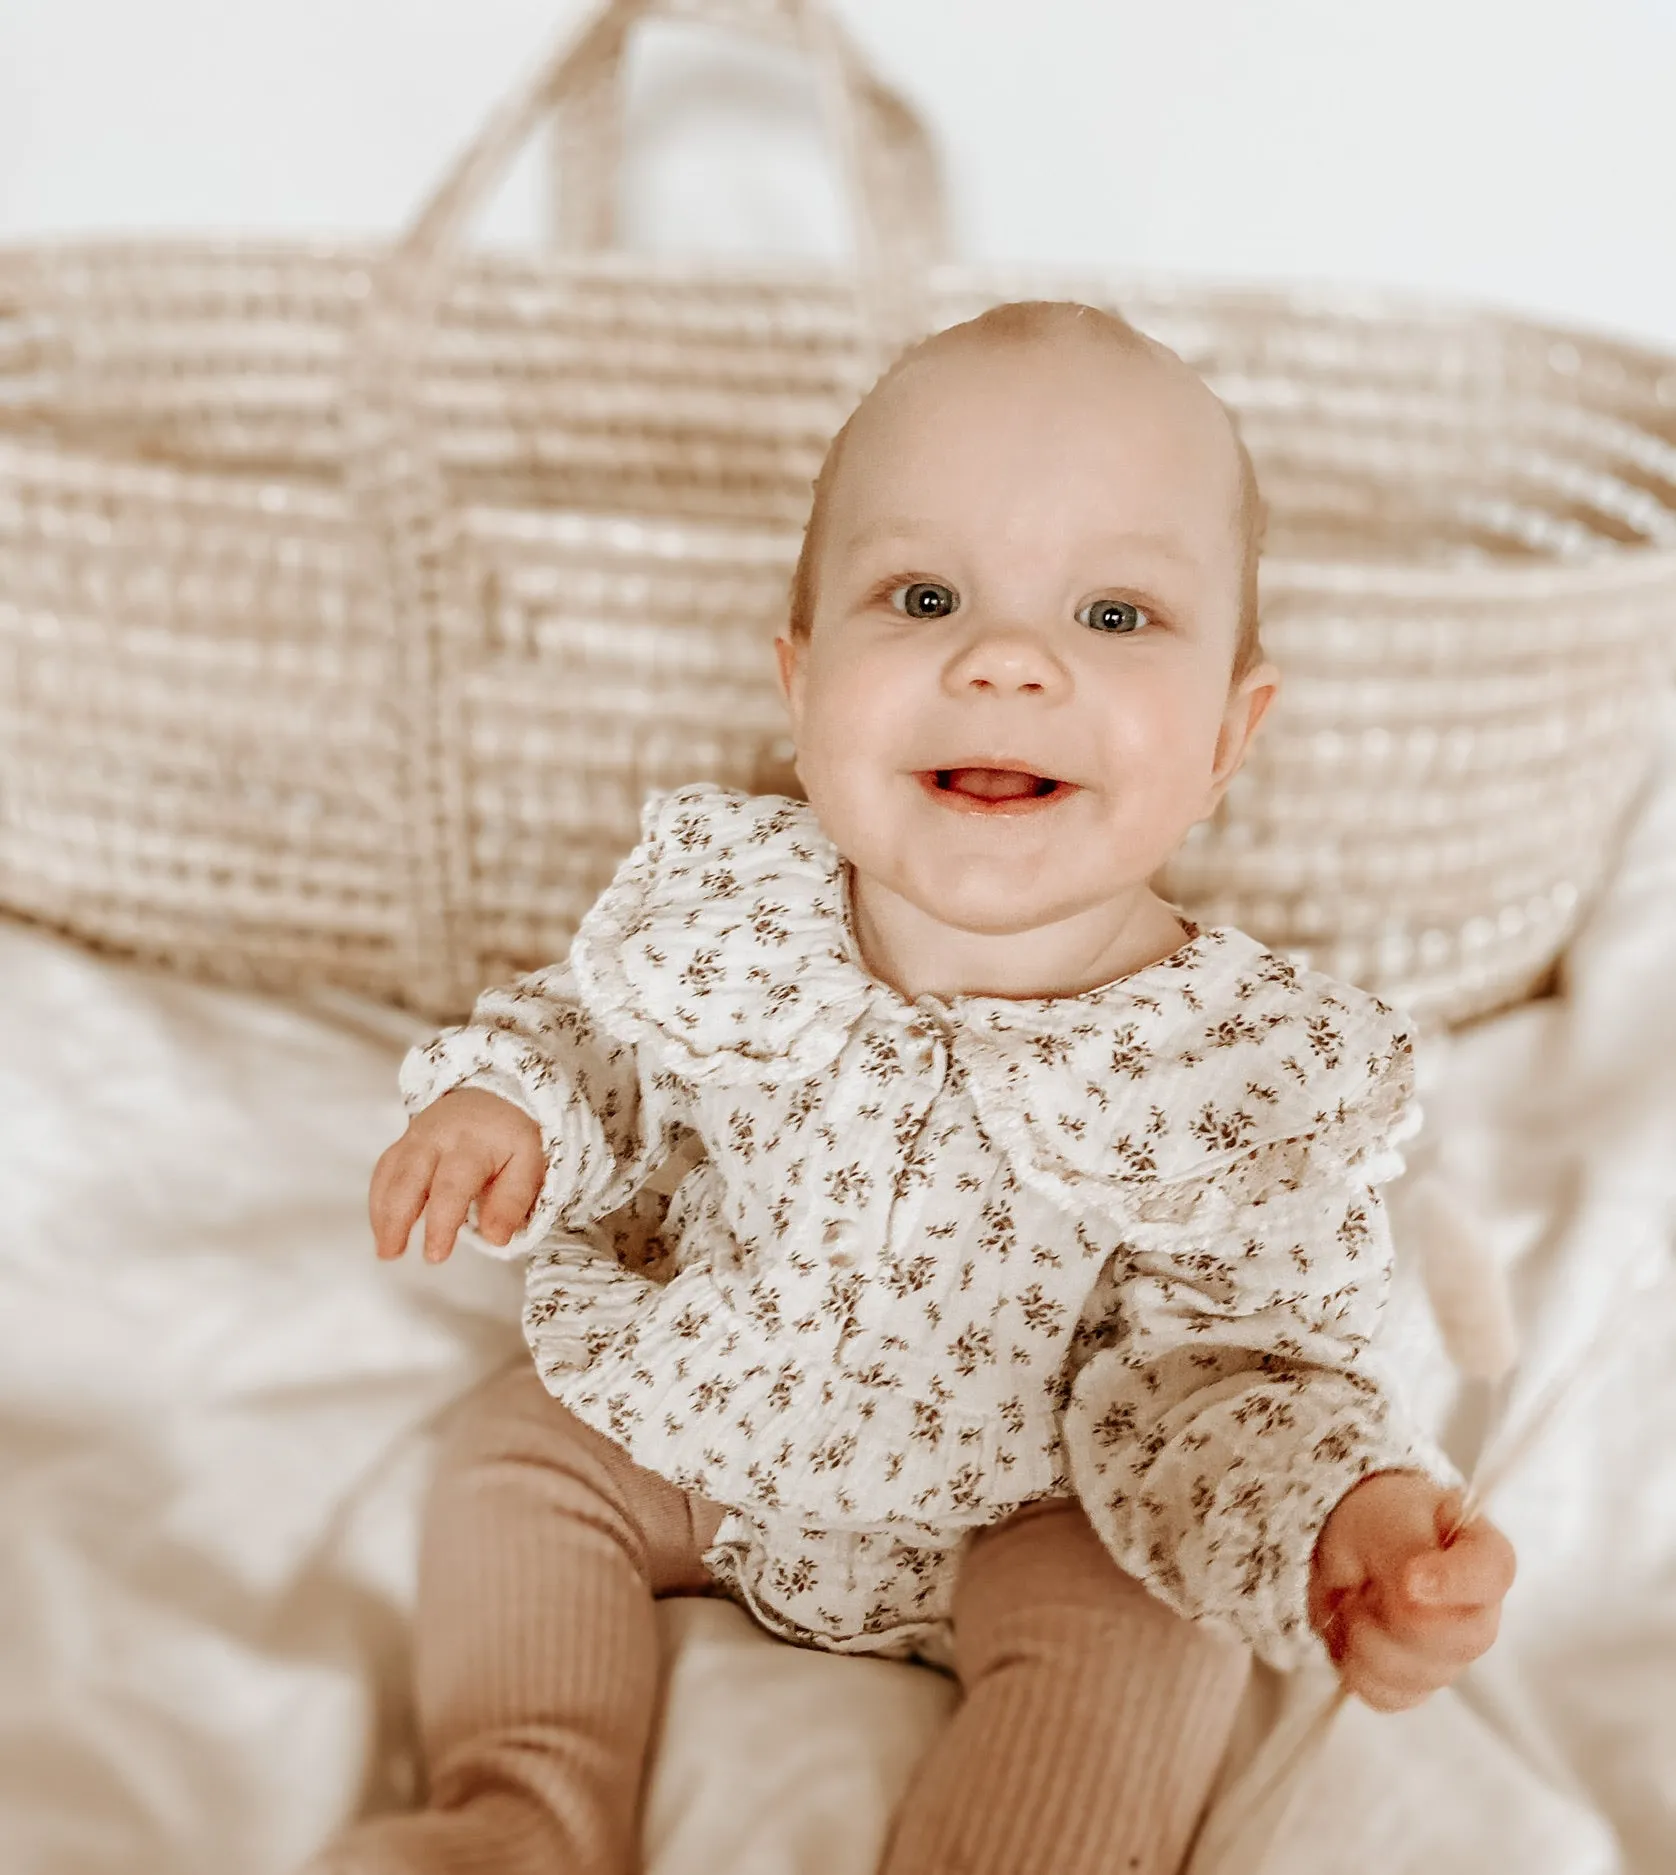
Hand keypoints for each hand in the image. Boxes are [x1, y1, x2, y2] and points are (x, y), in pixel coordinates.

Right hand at [369, 1088, 543, 1263]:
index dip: (441, 1223)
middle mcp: (438, 1138)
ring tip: (386, 1250)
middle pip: (409, 1178)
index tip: (435, 1256)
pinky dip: (378, 1198)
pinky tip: (382, 1225)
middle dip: (397, 1219)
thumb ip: (513, 1201)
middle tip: (393, 1254)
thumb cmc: (511, 1136)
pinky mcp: (403, 1141)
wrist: (492, 1094)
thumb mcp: (529, 1163)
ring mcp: (415, 1137)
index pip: (451, 1187)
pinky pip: (384, 1169)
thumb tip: (495, 1237)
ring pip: (390, 1173)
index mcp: (473, 1145)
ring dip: (382, 1213)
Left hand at [1308, 1470, 1516, 1711]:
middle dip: (1398, 1615)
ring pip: (1420, 1677)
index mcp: (1484, 1556)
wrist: (1339, 1542)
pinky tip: (1353, 1632)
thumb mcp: (1388, 1519)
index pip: (1493, 1573)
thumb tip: (1413, 1591)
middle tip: (1366, 1582)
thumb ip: (1406, 1551)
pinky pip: (1388, 1695)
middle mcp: (1479, 1613)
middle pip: (1462, 1641)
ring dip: (1368, 1638)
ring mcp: (1450, 1655)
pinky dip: (1357, 1666)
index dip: (1454, 1582)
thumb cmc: (1376, 1520)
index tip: (1408, 1578)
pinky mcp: (1415, 1683)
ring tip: (1356, 1601)